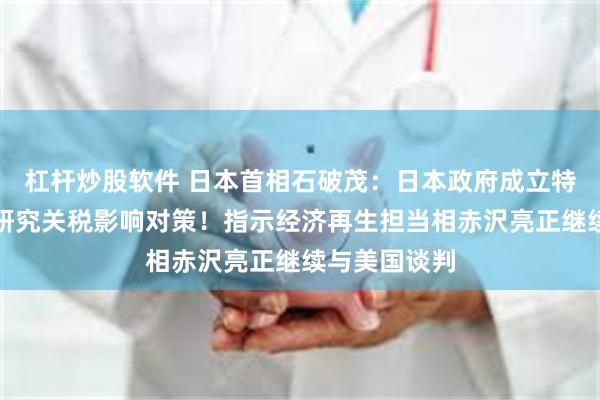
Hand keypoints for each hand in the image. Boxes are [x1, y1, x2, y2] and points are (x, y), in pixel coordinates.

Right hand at [126, 136, 283, 306]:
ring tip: (279, 302)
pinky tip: (269, 312)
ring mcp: (194, 252)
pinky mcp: (207, 271)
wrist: (200, 184)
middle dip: (248, 264)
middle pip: (211, 249)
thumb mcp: (224, 146)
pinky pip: (221, 294)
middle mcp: (185, 225)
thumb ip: (227, 153)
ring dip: (247, 293)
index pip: (208, 205)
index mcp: (188, 187)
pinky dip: (244, 306)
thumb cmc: (223, 160)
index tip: (262, 233)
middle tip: (283, 272)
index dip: (233, 220)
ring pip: (215, 278)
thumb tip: (230, 167)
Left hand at [213, 255, 489, 352]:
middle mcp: (339, 322)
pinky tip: (241, 293)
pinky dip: (267, 300)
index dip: (283, 334)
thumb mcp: (422, 278)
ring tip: (219, 324)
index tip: (251, 335)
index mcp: (359, 324)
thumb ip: (398, 283)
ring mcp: (330, 311)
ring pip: (287, 319)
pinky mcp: (325, 296)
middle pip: (292, 330)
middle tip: (221, 332)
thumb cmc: (431, 278)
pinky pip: (292, 303)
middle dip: (255, 331)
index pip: (315, 332)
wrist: (435, 277)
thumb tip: (371, 293)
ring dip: (254, 319)